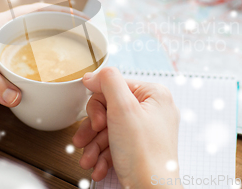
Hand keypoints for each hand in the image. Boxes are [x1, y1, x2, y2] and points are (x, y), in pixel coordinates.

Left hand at [0, 3, 84, 105]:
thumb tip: (16, 98)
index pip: (32, 12)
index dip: (57, 12)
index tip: (80, 18)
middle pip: (34, 37)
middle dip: (56, 39)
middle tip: (80, 49)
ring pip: (25, 62)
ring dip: (42, 67)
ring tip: (65, 73)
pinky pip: (12, 84)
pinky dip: (25, 89)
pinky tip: (38, 95)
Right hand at [72, 67, 180, 187]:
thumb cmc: (144, 155)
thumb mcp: (123, 108)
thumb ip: (108, 82)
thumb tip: (93, 74)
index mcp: (154, 95)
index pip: (115, 86)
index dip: (99, 104)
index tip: (96, 121)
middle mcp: (153, 110)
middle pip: (110, 108)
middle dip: (93, 129)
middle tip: (87, 139)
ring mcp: (147, 131)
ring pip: (110, 129)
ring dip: (94, 146)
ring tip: (89, 159)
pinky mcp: (141, 148)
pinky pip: (116, 145)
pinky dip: (103, 156)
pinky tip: (98, 167)